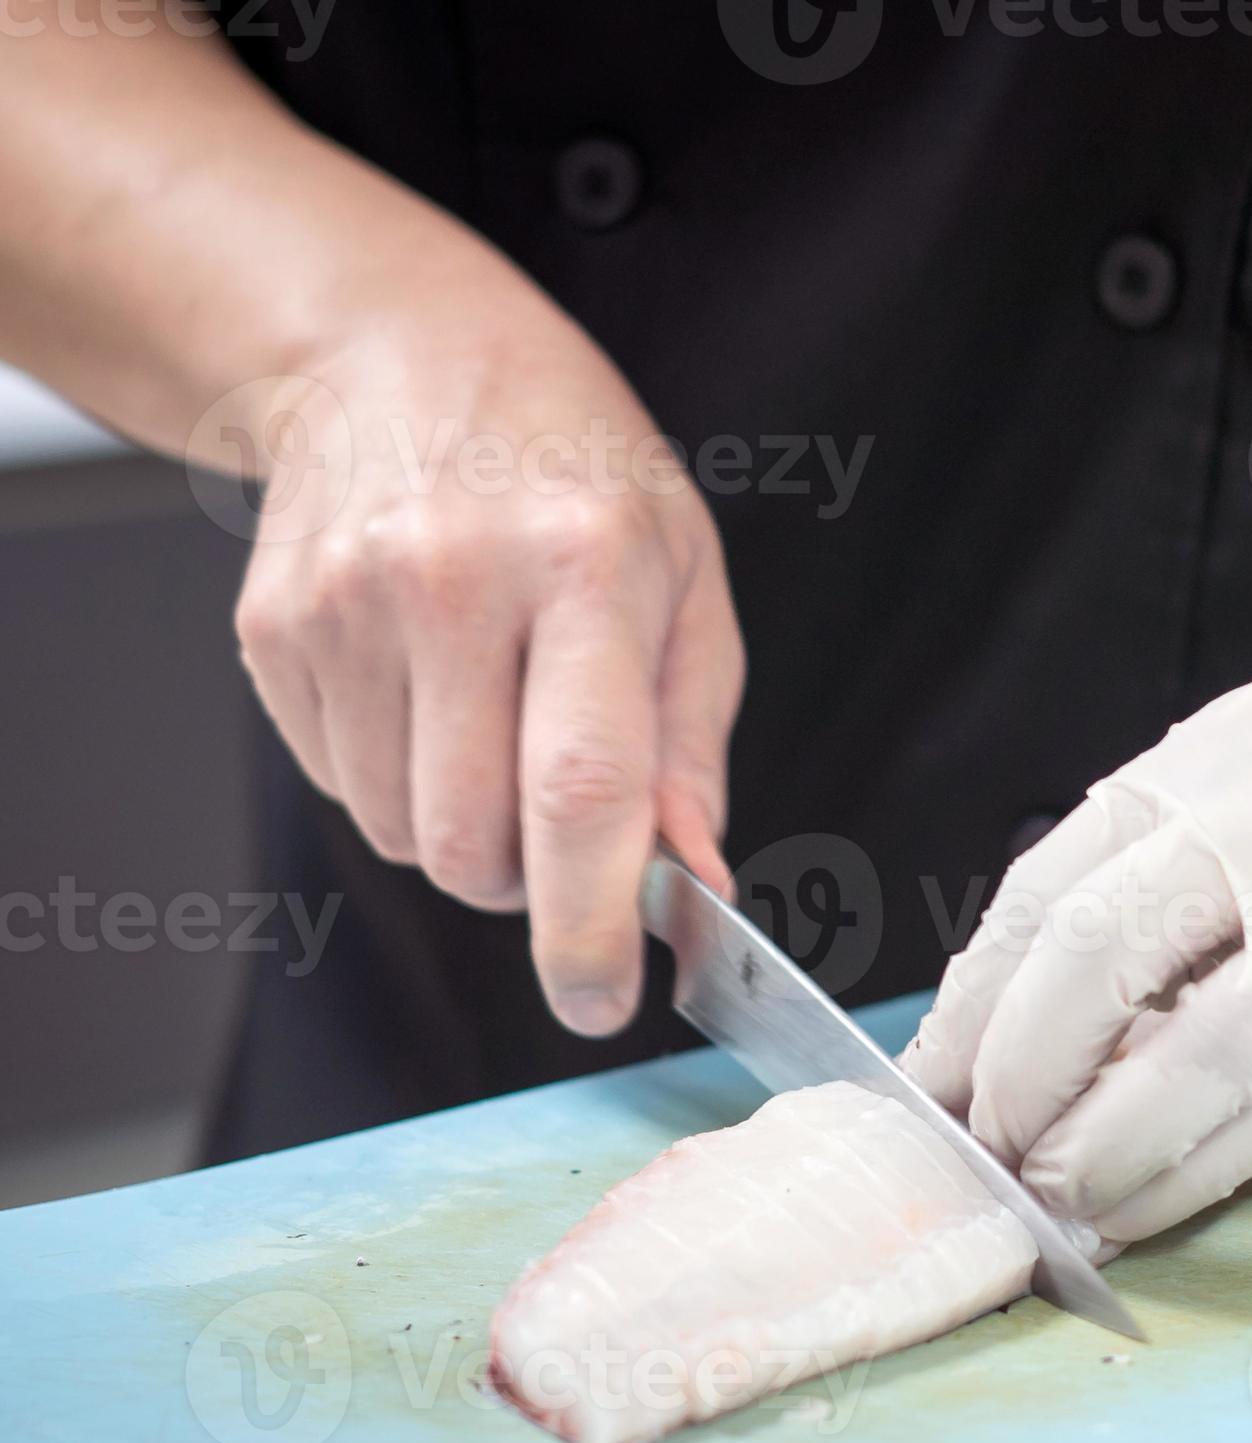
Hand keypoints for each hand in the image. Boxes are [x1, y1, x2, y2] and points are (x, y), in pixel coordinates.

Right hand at [228, 312, 742, 1033]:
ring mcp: (347, 604)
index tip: (602, 998)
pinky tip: (427, 686)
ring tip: (495, 720)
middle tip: (564, 827)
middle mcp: (454, 582)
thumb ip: (690, 747)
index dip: (591, 923)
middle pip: (474, 843)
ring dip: (462, 829)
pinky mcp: (274, 628)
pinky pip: (342, 785)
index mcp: (587, 566)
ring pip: (403, 834)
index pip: (580, 792)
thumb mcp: (686, 582)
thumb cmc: (574, 472)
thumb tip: (693, 884)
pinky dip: (397, 778)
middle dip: (528, 885)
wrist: (403, 352)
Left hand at [900, 666, 1251, 1240]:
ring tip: (1055, 1207)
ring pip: (1177, 1054)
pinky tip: (1144, 1215)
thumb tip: (1025, 1042)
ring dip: (1095, 1153)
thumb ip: (1177, 897)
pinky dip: (1186, 1179)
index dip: (973, 1006)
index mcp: (1226, 754)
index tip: (931, 1090)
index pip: (1052, 886)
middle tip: (982, 1158)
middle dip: (1014, 1081)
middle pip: (1089, 957)